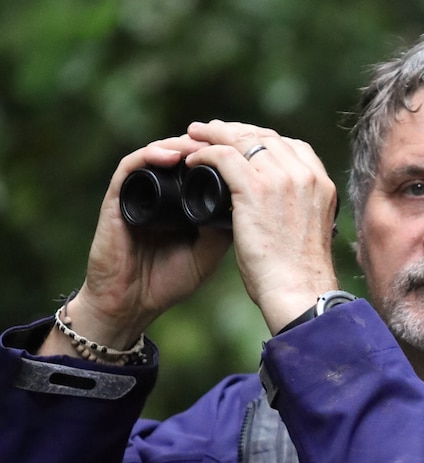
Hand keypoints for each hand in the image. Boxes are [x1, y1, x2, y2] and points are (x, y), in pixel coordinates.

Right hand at [42, 135, 232, 355]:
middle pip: (183, 153)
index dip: (223, 154)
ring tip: (203, 144)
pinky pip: (130, 168)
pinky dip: (150, 156)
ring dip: (181, 144)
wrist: (130, 305)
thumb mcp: (207, 254)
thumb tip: (249, 201)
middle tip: (227, 138)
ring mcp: (139, 193)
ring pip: (159, 153)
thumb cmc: (167, 283)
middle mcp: (161, 193)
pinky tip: (170, 156)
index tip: (246, 151)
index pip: (203, 166)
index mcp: (183, 202)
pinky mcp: (117, 199)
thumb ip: (223, 229)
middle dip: (206, 143)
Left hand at [185, 120, 338, 333]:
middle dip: (236, 131)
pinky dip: (205, 153)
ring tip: (194, 137)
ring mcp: (282, 179)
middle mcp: (305, 174)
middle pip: (266, 136)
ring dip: (215, 135)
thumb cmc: (299, 272)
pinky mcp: (256, 189)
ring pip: (243, 139)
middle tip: (210, 132)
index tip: (241, 143)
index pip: (291, 145)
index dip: (262, 139)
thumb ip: (299, 209)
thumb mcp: (309, 230)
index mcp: (321, 183)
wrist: (299, 290)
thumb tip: (277, 206)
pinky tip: (192, 159)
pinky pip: (224, 156)